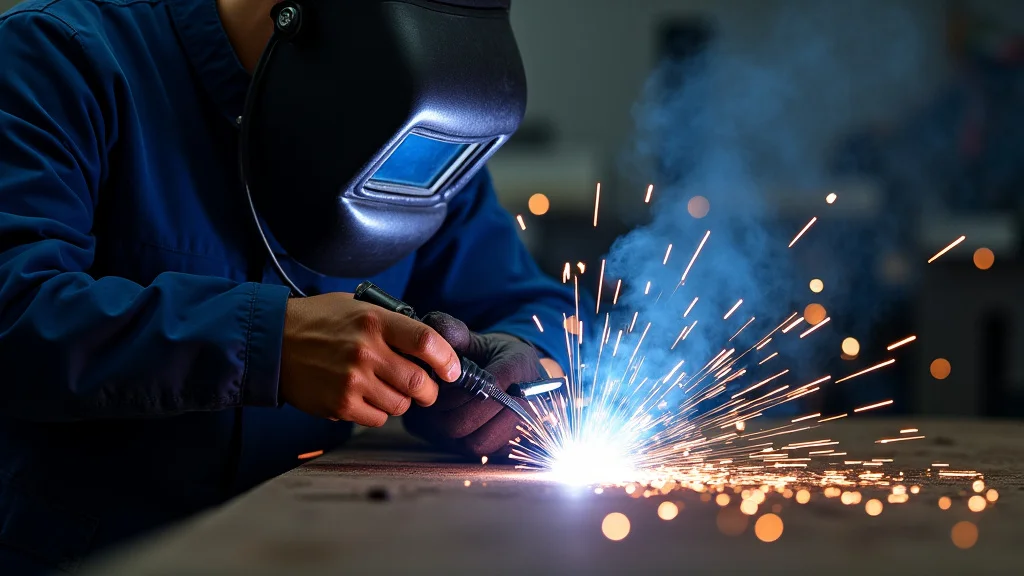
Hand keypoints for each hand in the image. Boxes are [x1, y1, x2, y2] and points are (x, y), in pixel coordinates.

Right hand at [279, 293, 460, 426]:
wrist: (272, 341)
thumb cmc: (318, 321)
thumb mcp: (357, 306)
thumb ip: (391, 323)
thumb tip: (427, 345)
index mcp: (374, 321)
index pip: (426, 342)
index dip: (448, 360)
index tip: (452, 369)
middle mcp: (366, 351)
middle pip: (419, 382)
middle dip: (430, 390)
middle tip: (426, 389)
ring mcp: (352, 380)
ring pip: (401, 405)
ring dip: (402, 401)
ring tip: (389, 389)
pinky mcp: (340, 404)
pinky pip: (377, 418)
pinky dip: (379, 412)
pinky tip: (367, 397)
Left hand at [403, 311, 544, 456]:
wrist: (522, 376)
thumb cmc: (493, 357)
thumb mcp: (478, 340)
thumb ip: (456, 334)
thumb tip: (437, 331)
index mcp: (519, 364)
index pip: (487, 387)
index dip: (458, 392)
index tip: (443, 386)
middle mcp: (530, 396)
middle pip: (476, 419)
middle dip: (449, 412)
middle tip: (437, 402)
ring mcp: (528, 424)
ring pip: (478, 442)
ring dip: (455, 431)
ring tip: (448, 414)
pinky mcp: (519, 444)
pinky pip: (486, 453)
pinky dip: (468, 442)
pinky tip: (463, 425)